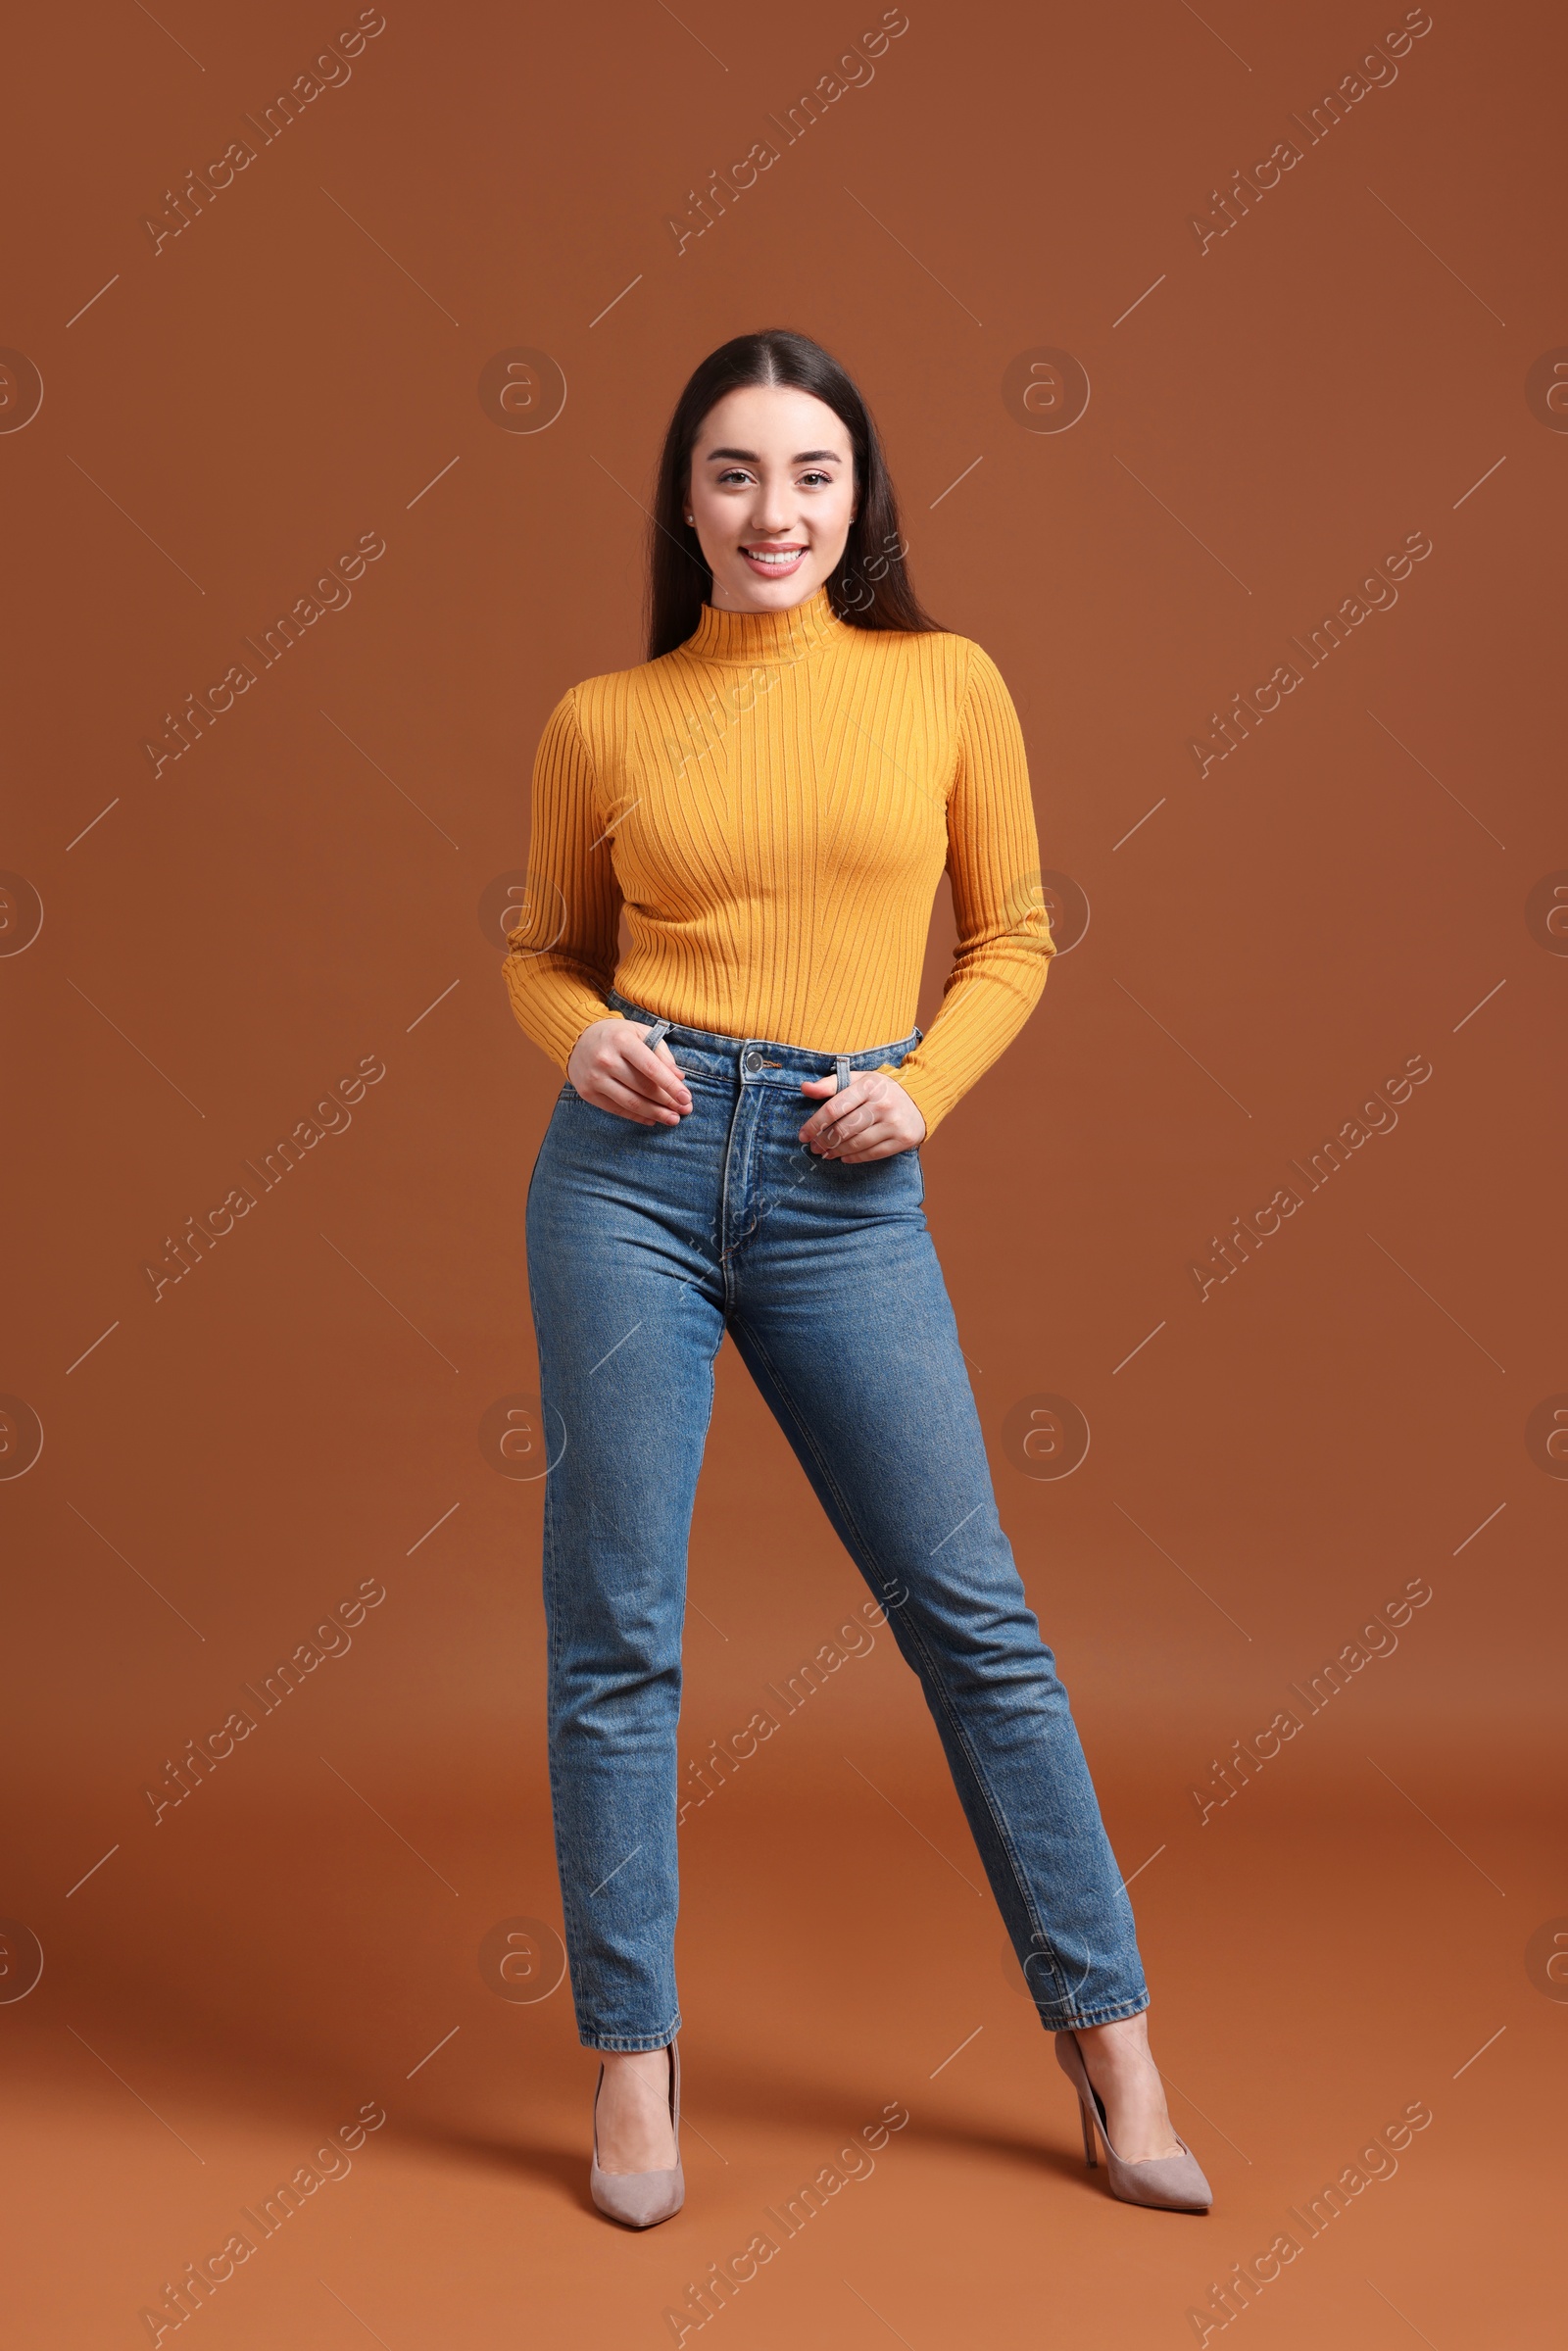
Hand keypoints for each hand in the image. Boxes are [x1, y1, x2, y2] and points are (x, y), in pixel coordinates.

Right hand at [567, 1018, 691, 1126]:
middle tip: (685, 1111)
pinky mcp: (588, 1093)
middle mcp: (606, 1059)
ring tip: (672, 1119)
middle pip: (642, 1088)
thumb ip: (661, 1053)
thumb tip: (679, 1078)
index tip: (686, 1098)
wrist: (578, 1039)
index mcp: (622, 1041)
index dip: (670, 1085)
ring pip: (630, 1102)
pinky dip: (637, 1117)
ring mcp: (595, 1078)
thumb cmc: (617, 1036)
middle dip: (667, 1102)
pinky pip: (617, 1109)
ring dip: (655, 1113)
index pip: (651, 1067)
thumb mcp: (640, 1033)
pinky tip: (652, 1119)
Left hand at [798, 1069, 925, 1161]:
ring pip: (857, 1143)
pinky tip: (843, 1156)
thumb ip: (831, 1084)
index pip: (834, 1108)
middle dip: (824, 1141)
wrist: (920, 1098)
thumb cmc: (881, 1089)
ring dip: (836, 1151)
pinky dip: (854, 1157)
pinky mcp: (903, 1139)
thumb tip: (805, 1088)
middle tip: (814, 1147)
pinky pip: (872, 1154)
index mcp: (869, 1085)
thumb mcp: (859, 1079)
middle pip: (844, 1129)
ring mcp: (895, 1123)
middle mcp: (883, 1104)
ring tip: (826, 1153)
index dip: (815, 1124)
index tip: (803, 1134)